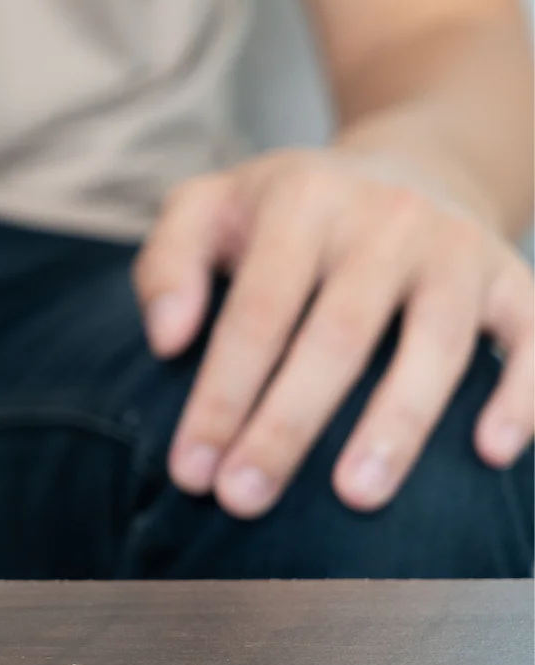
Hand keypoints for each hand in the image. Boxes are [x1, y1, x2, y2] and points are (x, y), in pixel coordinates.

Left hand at [134, 148, 531, 517]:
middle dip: (287, 425)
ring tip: (354, 495)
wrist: (404, 166)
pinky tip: (490, 453)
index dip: (221, 394)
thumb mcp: (206, 208)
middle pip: (336, 335)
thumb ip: (166, 264)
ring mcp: (457, 248)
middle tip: (244, 498)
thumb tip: (166, 339)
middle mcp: (386, 219)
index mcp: (302, 200)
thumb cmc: (283, 212)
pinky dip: (521, 395)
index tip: (191, 469)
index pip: (256, 311)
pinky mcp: (513, 278)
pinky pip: (532, 338)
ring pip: (434, 345)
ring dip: (395, 426)